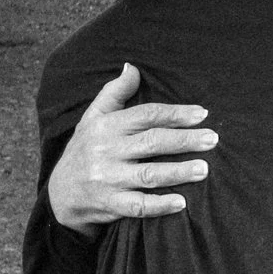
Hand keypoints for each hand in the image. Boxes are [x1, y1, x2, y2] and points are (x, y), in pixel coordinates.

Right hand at [46, 64, 217, 233]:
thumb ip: (114, 92)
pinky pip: (138, 206)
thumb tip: (132, 67)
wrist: (60, 193)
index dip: (175, 114)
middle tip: (213, 139)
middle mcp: (107, 151)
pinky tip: (182, 203)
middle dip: (184, 140)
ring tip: (204, 169)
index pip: (146, 116)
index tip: (203, 114)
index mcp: (107, 127)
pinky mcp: (110, 204)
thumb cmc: (85, 149)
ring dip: (178, 172)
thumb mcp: (92, 117)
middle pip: (152, 142)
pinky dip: (159, 205)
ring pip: (148, 174)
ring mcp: (108, 179)